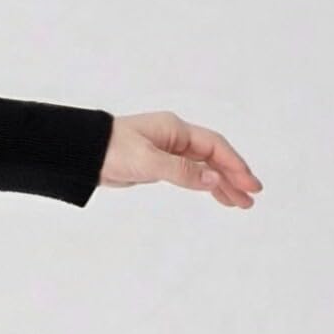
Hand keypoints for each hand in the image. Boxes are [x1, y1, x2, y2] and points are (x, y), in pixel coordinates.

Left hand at [98, 111, 261, 206]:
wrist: (83, 154)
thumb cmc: (111, 150)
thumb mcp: (148, 162)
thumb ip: (181, 172)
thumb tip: (213, 179)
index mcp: (176, 131)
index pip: (215, 147)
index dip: (235, 165)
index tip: (250, 184)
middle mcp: (175, 139)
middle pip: (212, 158)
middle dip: (233, 177)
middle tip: (250, 199)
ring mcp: (167, 152)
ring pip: (201, 168)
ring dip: (220, 184)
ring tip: (238, 203)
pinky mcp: (156, 165)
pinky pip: (188, 174)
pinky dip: (202, 184)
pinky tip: (213, 194)